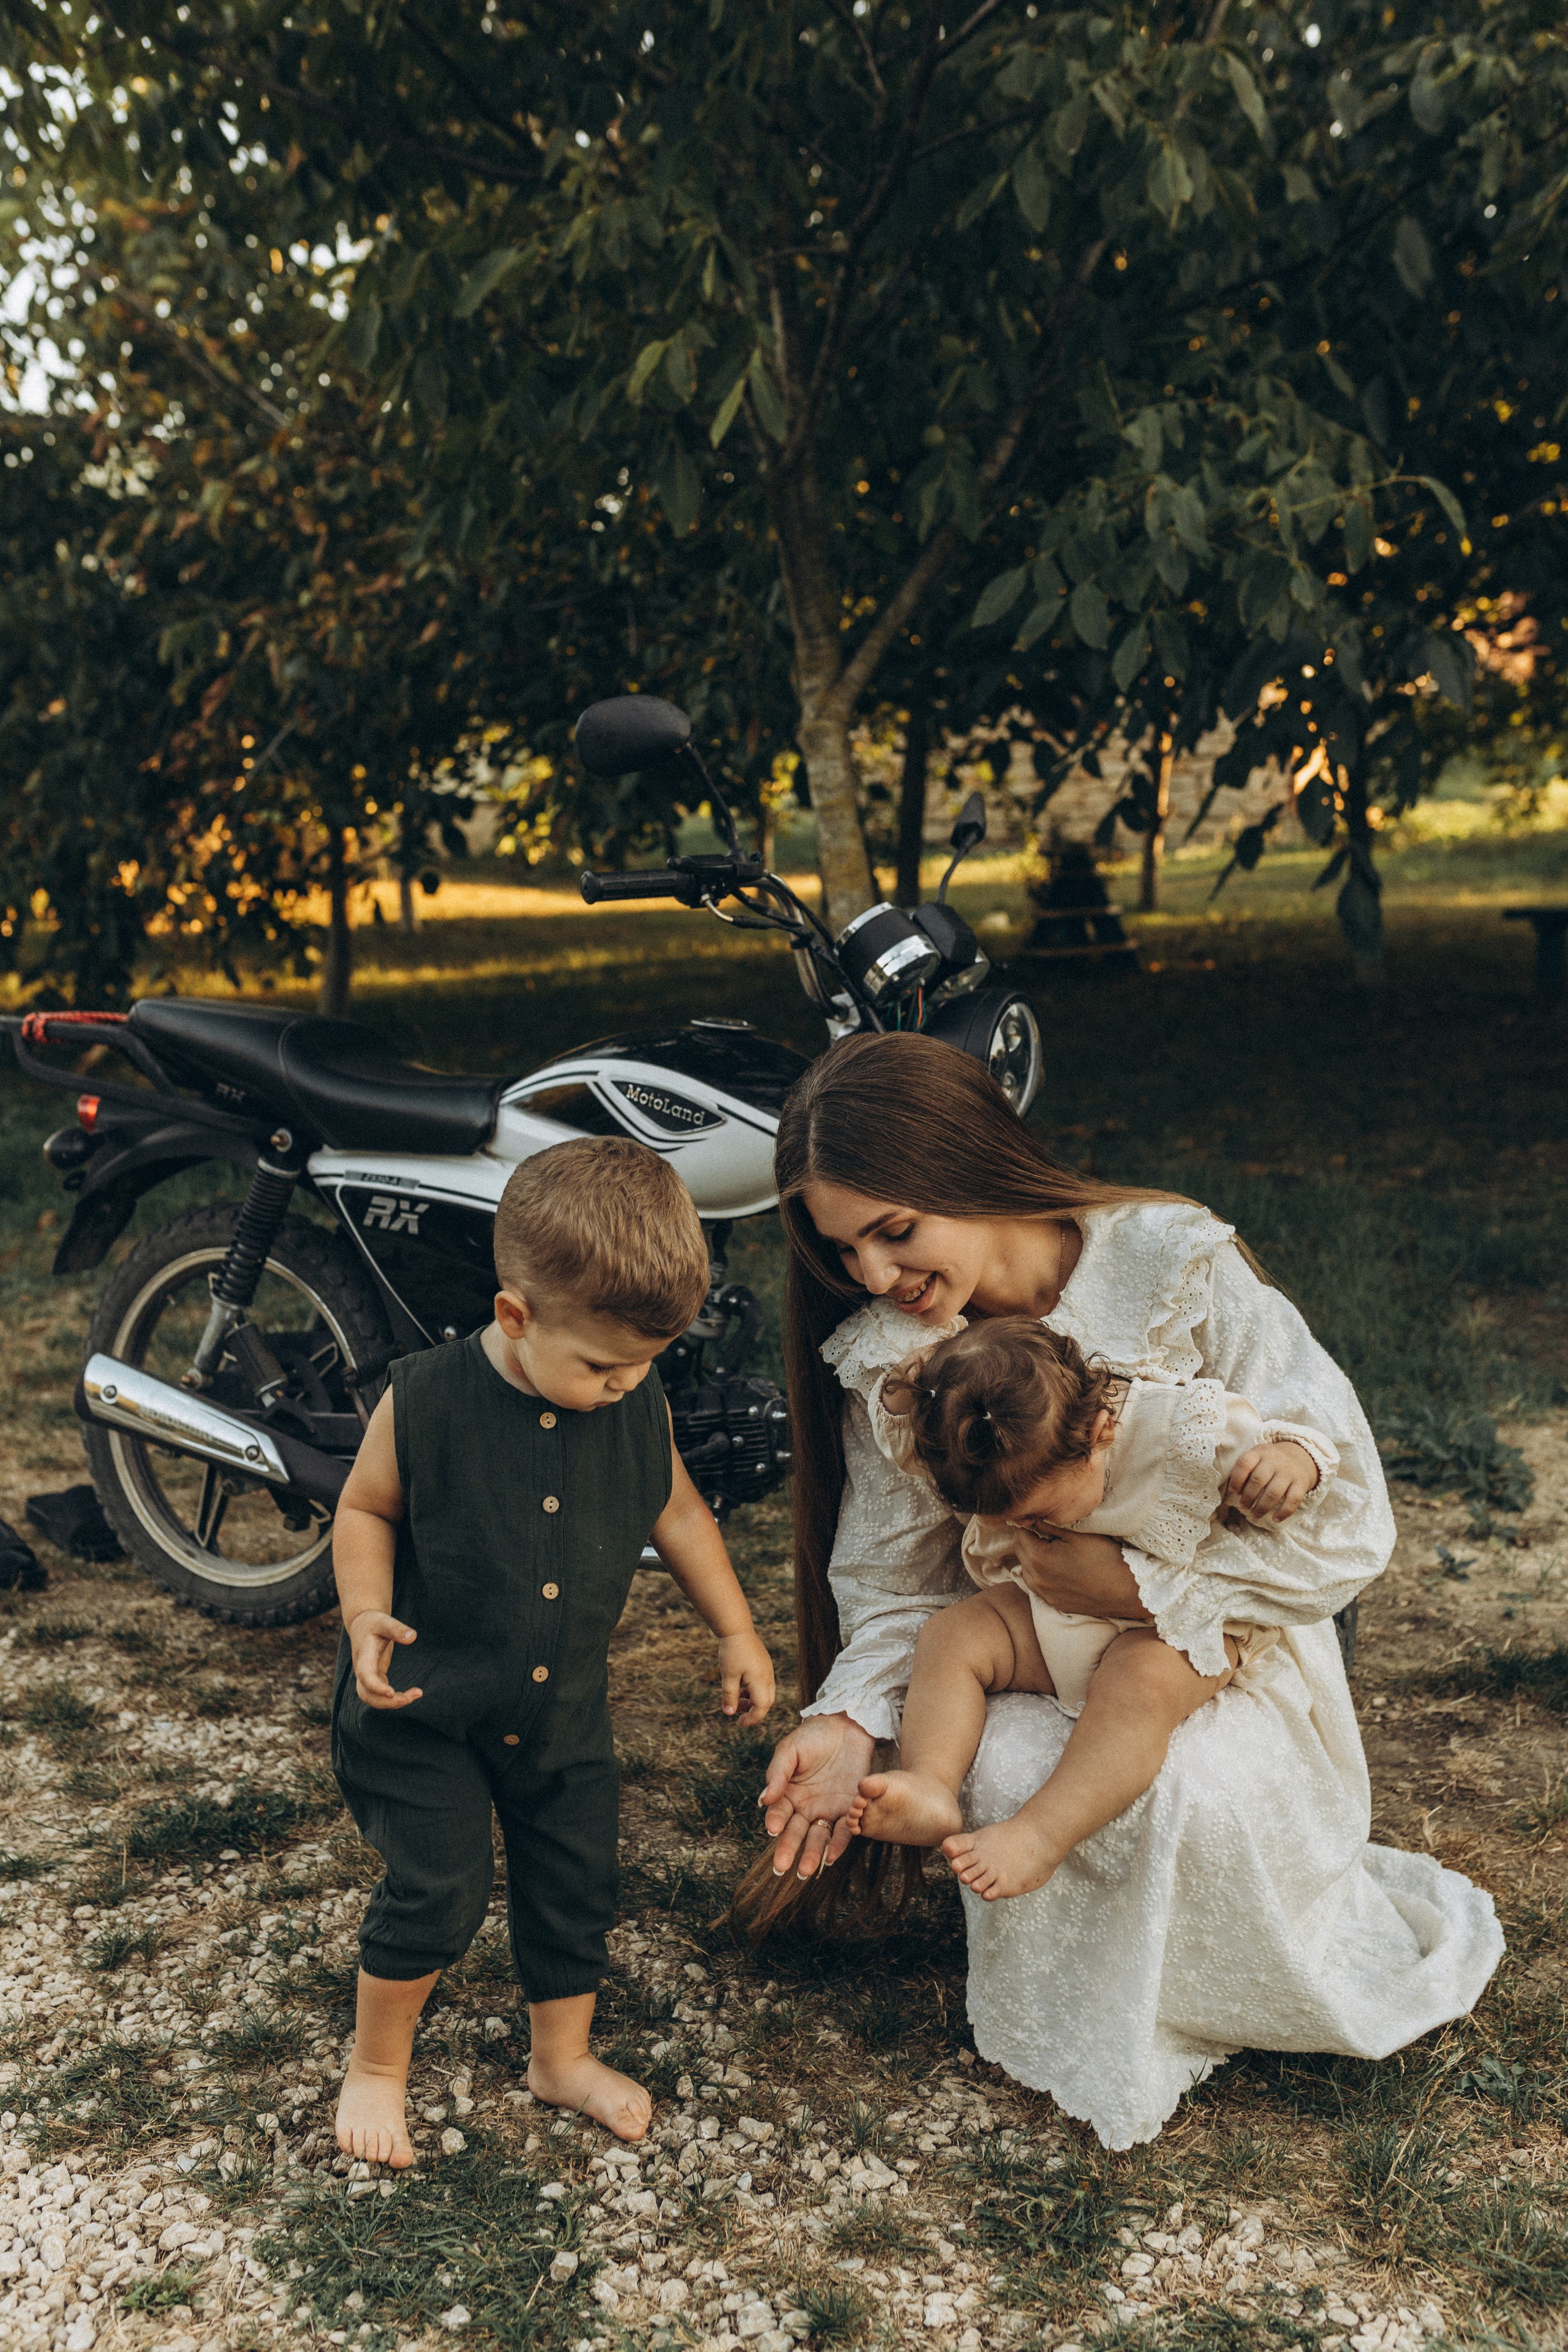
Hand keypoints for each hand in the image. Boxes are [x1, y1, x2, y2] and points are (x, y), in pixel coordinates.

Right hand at [349, 1610, 421, 1708]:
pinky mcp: (375, 1679)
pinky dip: (395, 1699)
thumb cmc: (374, 1622)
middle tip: (409, 1699)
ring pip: (373, 1699)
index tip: (391, 1693)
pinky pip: (381, 1696)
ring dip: (392, 1703)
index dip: (376, 1687)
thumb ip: (397, 1629)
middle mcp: (362, 1670)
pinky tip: (413, 1694)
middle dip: (386, 1702)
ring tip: (417, 1694)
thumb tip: (413, 1637)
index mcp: (364, 1656)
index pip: (365, 1676)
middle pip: (367, 1694)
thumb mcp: (384, 1621)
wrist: (362, 1626)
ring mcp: (366, 1677)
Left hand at [717, 1630, 774, 1727]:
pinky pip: (763, 1683)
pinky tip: (740, 1689)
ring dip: (753, 1701)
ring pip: (765, 1693)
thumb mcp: (728, 1676)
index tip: (739, 1723)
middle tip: (739, 1715)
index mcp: (761, 1680)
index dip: (752, 1718)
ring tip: (736, 1702)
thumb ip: (729, 1696)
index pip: (762, 1707)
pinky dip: (753, 1691)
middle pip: (767, 1702)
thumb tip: (729, 1714)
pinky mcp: (764, 1664)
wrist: (737, 1628)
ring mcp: (767, 1669)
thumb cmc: (731, 1651)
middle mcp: (768, 1676)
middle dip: (754, 1711)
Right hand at [758, 1712, 876, 1880]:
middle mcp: (805, 1807)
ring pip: (817, 1836)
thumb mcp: (790, 1750)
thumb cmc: (812, 1737)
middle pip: (795, 1831)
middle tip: (781, 1867)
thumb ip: (778, 1774)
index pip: (778, 1812)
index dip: (775, 1821)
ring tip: (806, 1870)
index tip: (772, 1829)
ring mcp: (827, 1810)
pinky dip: (838, 1844)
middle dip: (788, 1848)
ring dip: (812, 1854)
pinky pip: (843, 1830)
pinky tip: (832, 1857)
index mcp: (787, 1794)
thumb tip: (763, 1800)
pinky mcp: (848, 1809)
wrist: (846, 1727)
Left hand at [1007, 1529, 1152, 1617]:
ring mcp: (1046, 1595)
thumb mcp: (1077, 1534)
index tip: (1037, 1517)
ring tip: (1051, 1549)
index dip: (1028, 1523)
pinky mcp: (1056, 1604)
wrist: (1127, 1590)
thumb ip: (1050, 1525)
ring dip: (1032, 1558)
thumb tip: (1033, 1517)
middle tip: (1044, 1530)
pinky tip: (1056, 1568)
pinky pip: (1038, 1586)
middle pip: (1020, 1552)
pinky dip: (1041, 1575)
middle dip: (1028, 1539)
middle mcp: (1037, 1580)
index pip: (1020, 1534)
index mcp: (1038, 1558)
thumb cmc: (1105, 1557)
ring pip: (1027, 1571)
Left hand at [1228, 1440, 1318, 1523]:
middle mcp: (1275, 1460)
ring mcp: (1289, 1472)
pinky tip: (1275, 1519)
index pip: (1244, 1463)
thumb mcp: (1256, 1458)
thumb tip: (1235, 1491)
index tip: (1234, 1491)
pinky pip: (1293, 1500)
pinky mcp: (1301, 1483)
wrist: (1299, 1457)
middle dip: (1248, 1497)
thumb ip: (1245, 1470)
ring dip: (1262, 1507)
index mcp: (1259, 1452)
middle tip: (1244, 1506)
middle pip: (1258, 1480)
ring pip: (1273, 1493)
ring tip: (1255, 1514)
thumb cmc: (1269, 1462)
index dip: (1236, 1479)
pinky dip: (1283, 1512)